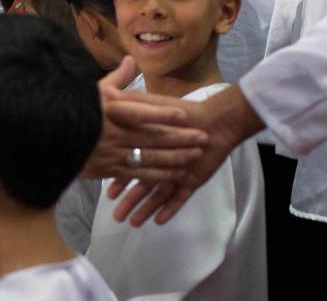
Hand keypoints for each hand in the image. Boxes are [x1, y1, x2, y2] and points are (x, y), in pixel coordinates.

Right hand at [81, 57, 207, 182]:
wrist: (51, 139)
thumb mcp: (93, 91)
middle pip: (151, 136)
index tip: (184, 114)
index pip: (139, 112)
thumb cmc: (75, 111)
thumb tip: (131, 59)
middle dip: (180, 138)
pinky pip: (139, 175)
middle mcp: (112, 133)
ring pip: (149, 157)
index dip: (162, 113)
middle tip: (203, 137)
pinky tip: (177, 174)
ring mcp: (112, 154)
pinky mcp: (110, 171)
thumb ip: (116, 78)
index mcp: (108, 111)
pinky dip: (160, 175)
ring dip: (175, 157)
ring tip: (196, 154)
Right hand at [105, 83, 262, 225]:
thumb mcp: (146, 102)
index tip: (109, 194)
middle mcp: (160, 159)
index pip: (129, 165)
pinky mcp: (192, 181)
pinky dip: (171, 208)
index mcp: (147, 143)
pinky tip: (159, 221)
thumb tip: (110, 102)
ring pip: (157, 192)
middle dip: (129, 199)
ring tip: (133, 224)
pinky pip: (179, 197)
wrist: (217, 119)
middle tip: (116, 217)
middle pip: (140, 182)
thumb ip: (130, 108)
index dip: (119, 181)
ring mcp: (177, 172)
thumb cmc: (181, 108)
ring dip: (146, 208)